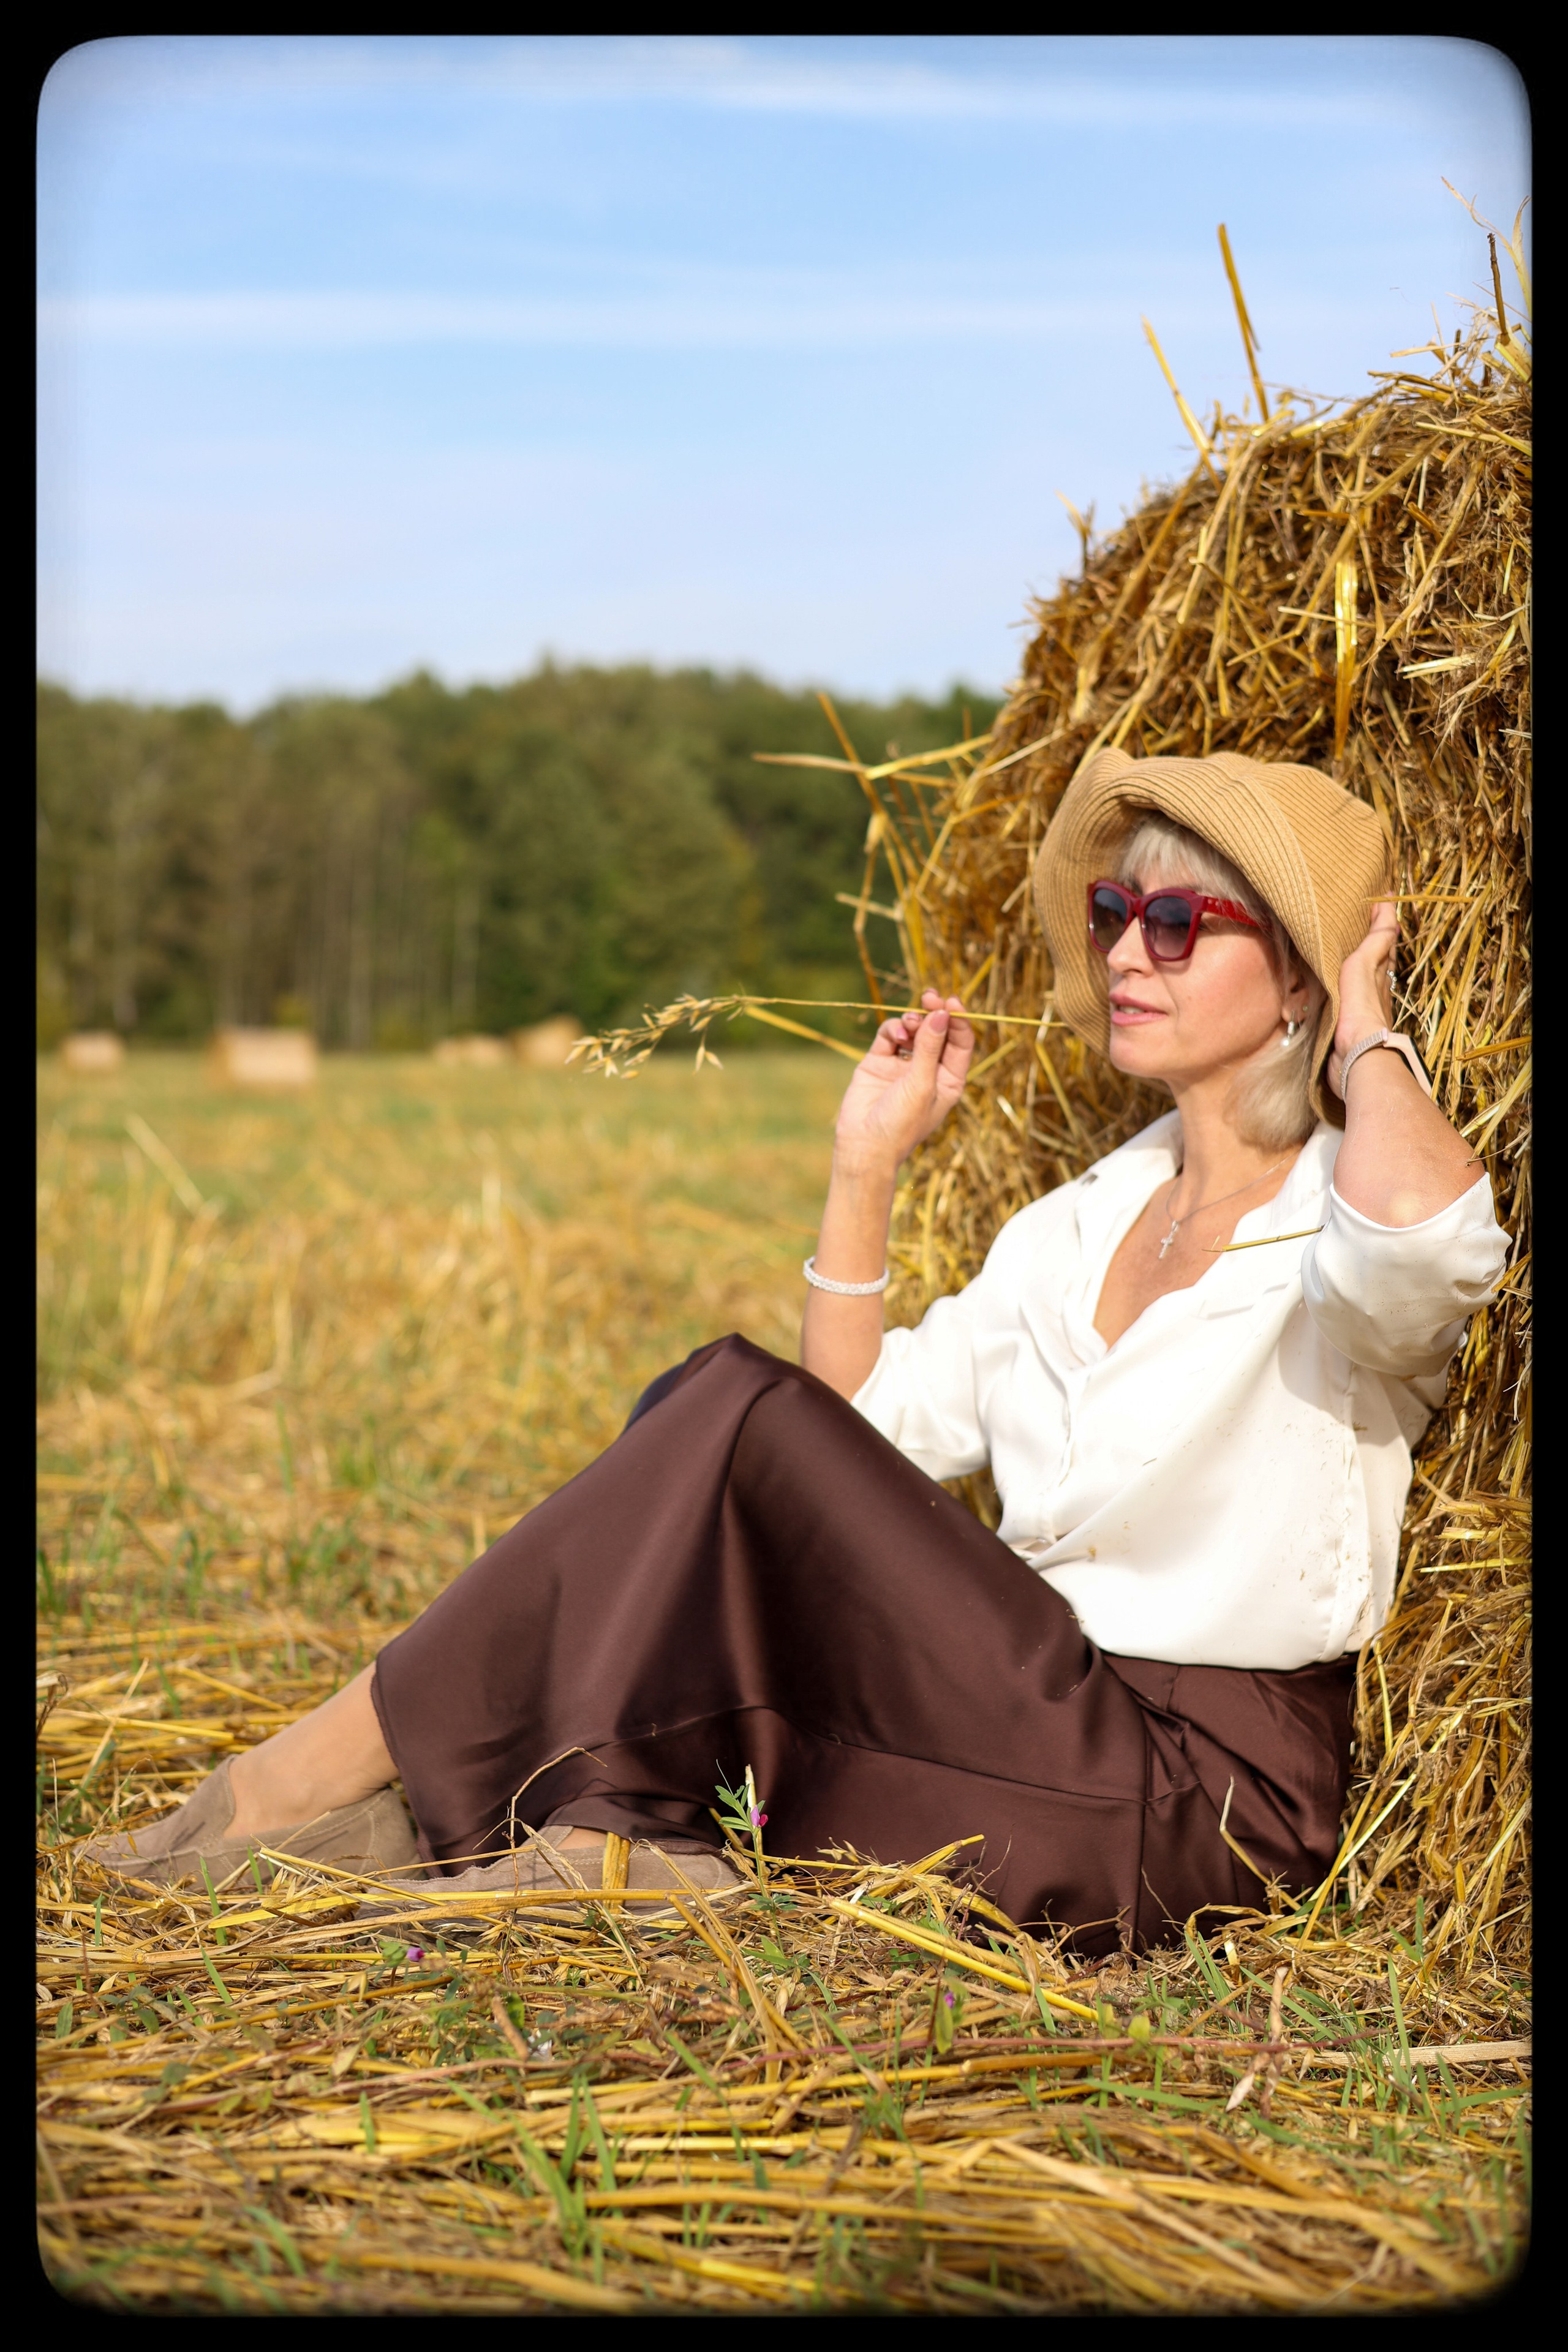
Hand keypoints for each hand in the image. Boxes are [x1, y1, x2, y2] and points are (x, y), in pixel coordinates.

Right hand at [832, 991, 974, 1170]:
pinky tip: (895, 1036)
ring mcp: (902, 1065)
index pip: (960, 1043)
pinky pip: (889, 1036)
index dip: (959, 1020)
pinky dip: (893, 1030)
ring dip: (913, 1020)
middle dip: (935, 1012)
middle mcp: (928, 1070)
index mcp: (949, 1080)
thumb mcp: (921, 1084)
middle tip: (930, 996)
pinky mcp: (878, 1061)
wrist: (863, 1146)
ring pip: (914, 1029)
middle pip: (938, 1031)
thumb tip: (941, 1014)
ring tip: (910, 1023)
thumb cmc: (900, 1123)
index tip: (951, 1002)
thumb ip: (930, 1047)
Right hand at [1327, 901, 1396, 1098]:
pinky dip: (1346, 981)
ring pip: (1365, 975)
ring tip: (1351, 945)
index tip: (1381, 897)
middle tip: (1367, 917)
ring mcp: (1363, 1006)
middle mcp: (1376, 987)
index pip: (1385, 938)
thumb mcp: (1365, 966)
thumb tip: (1389, 907)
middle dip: (1374, 937)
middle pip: (1378, 957)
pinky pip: (1348, 994)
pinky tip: (1338, 982)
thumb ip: (1376, 940)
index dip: (1384, 918)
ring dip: (1362, 958)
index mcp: (1380, 971)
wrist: (1356, 1054)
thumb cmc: (1360, 1008)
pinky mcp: (1348, 1023)